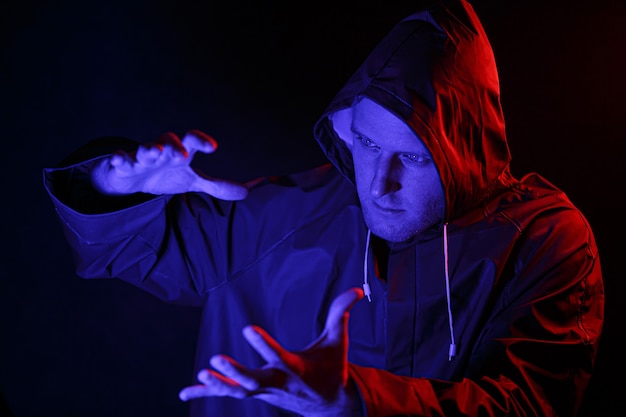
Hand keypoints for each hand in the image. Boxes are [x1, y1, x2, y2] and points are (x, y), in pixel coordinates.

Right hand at [91, 130, 247, 199]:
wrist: (134, 177)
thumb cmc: (167, 173)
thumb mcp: (192, 180)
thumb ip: (217, 185)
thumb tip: (246, 194)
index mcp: (180, 152)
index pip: (192, 141)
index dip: (201, 141)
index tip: (212, 147)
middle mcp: (162, 150)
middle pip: (168, 141)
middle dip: (174, 146)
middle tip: (182, 155)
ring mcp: (141, 156)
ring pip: (144, 148)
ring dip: (149, 150)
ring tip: (154, 154)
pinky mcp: (123, 164)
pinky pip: (119, 159)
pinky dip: (119, 159)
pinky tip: (120, 160)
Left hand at [178, 288, 364, 416]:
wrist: (329, 406)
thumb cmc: (333, 369)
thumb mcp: (338, 342)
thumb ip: (341, 314)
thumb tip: (357, 289)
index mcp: (297, 369)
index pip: (278, 356)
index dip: (263, 344)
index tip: (247, 328)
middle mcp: (279, 384)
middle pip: (254, 381)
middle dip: (235, 371)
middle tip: (215, 358)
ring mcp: (265, 393)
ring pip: (239, 391)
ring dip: (219, 384)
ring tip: (200, 374)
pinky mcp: (256, 395)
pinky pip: (229, 394)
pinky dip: (207, 391)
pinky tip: (185, 391)